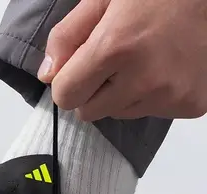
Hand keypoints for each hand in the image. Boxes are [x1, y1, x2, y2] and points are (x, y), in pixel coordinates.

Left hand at [39, 0, 206, 120]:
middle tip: (115, 62)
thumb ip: (67, 36)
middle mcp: (143, 78)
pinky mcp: (190, 105)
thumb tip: (47, 75)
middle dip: (92, 91)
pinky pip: (149, 114)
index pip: (66, 96)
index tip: (78, 70)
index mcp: (115, 47)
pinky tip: (163, 70)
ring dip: (121, 95)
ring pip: (118, 114)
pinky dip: (149, 98)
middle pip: (88, 112)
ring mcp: (169, 95)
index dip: (67, 83)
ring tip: (143, 61)